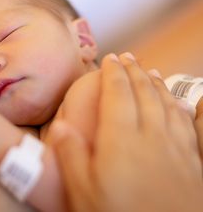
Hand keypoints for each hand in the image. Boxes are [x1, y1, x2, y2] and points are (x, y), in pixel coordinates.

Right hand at [55, 53, 202, 211]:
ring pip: (166, 103)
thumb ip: (71, 156)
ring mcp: (175, 147)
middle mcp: (151, 135)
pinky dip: (178, 104)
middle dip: (134, 70)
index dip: (113, 73)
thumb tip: (60, 126)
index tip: (109, 58)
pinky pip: (185, 122)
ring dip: (156, 82)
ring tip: (149, 70)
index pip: (118, 94)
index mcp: (121, 139)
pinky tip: (176, 101)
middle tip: (127, 56)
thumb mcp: (83, 192)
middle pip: (144, 92)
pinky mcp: (191, 161)